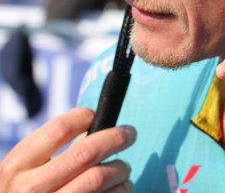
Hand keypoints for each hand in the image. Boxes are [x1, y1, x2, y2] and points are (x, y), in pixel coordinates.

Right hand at [0, 107, 134, 191]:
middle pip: (86, 153)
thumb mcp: (26, 168)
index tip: (96, 116)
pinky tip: (120, 186)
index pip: (59, 130)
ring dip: (121, 168)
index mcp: (18, 166)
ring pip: (100, 177)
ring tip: (123, 168)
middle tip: (129, 133)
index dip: (83, 117)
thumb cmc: (30, 190)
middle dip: (115, 138)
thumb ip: (53, 148)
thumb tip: (98, 127)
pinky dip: (122, 188)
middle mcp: (31, 188)